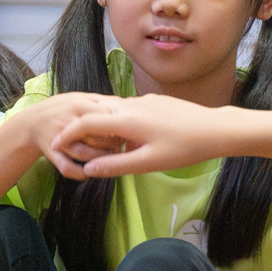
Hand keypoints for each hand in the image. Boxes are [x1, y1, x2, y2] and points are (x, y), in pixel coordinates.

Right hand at [48, 93, 220, 178]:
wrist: (216, 128)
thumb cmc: (184, 148)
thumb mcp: (148, 163)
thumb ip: (116, 165)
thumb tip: (89, 169)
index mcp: (126, 120)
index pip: (85, 123)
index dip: (67, 134)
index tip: (55, 144)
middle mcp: (132, 105)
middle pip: (98, 115)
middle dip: (82, 130)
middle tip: (71, 145)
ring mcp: (145, 101)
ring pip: (115, 113)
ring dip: (104, 126)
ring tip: (99, 145)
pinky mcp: (157, 101)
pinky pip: (131, 111)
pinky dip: (121, 122)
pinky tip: (129, 137)